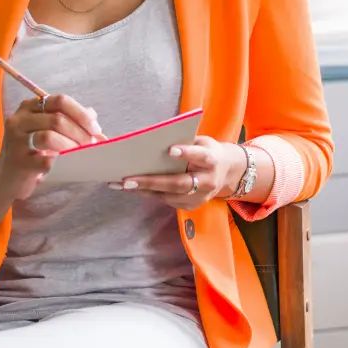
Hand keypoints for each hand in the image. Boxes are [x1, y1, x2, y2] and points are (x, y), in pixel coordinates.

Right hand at [0, 94, 102, 199]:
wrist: (7, 177)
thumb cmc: (32, 151)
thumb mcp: (47, 129)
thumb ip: (68, 119)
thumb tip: (93, 116)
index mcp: (29, 107)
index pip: (59, 101)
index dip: (81, 113)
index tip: (95, 128)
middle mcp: (19, 119)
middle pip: (57, 119)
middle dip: (80, 132)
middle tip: (91, 144)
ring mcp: (16, 141)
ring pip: (49, 137)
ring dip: (71, 146)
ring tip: (80, 154)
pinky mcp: (18, 162)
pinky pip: (46, 160)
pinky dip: (61, 162)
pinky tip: (67, 165)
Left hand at [113, 136, 244, 210]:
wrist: (226, 172)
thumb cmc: (207, 151)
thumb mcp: (202, 142)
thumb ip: (185, 142)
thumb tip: (154, 140)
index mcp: (213, 161)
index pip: (201, 157)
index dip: (187, 154)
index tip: (170, 150)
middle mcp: (208, 182)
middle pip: (179, 183)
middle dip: (152, 181)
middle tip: (128, 180)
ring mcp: (199, 198)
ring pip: (169, 196)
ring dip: (143, 190)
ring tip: (121, 184)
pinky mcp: (190, 206)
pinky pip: (166, 200)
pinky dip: (148, 194)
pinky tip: (131, 188)